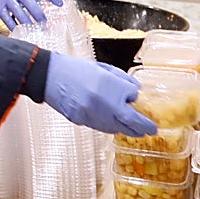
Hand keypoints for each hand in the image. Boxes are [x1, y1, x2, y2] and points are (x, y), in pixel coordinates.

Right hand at [0, 0, 61, 29]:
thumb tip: (50, 6)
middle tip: (45, 23)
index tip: (60, 4)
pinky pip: (6, 17)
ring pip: (18, 11)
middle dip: (38, 14)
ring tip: (32, 30)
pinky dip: (12, 25)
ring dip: (26, 22)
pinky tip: (17, 30)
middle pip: (29, 2)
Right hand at [43, 55, 157, 136]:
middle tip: (150, 129)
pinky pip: (101, 127)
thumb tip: (136, 92)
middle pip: (130, 123)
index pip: (135, 105)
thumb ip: (122, 80)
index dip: (144, 112)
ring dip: (126, 129)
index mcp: (111, 87)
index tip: (149, 115)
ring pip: (116, 129)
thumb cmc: (75, 69)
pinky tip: (112, 123)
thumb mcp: (103, 68)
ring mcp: (92, 114)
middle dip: (142, 127)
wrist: (49, 75)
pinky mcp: (82, 120)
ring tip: (133, 129)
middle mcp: (104, 104)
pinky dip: (110, 127)